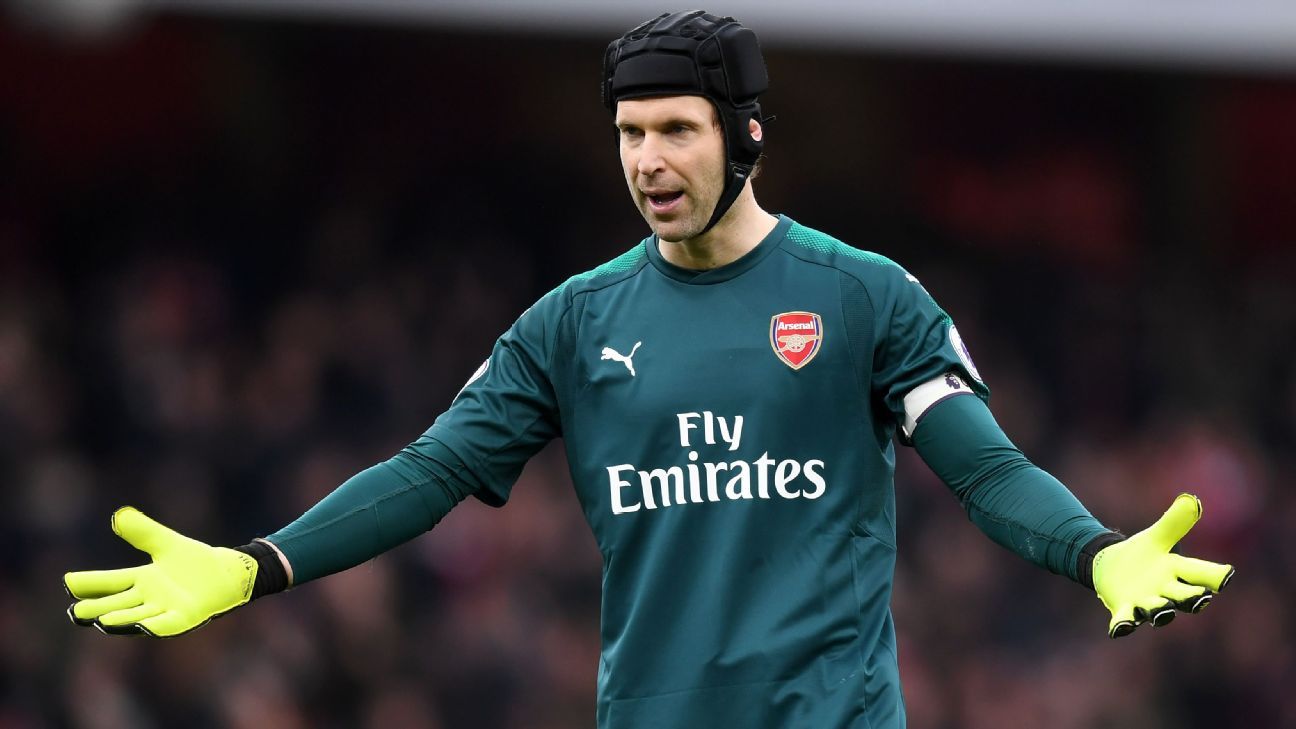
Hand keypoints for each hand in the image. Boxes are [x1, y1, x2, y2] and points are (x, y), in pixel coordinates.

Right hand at [64, 506, 256, 636]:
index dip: (91, 583)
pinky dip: (154, 626)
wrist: (228, 573)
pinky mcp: (185, 617)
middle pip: (118, 604)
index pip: (111, 582)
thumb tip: (119, 516)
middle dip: (97, 608)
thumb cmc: (196, 561)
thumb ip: (144, 532)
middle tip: (75, 612)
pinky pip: (166, 624)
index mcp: (141, 580)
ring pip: (137, 616)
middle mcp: (149, 598)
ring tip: (101, 621)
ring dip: (120, 620)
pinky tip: (143, 627)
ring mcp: (165, 609)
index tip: (69, 582)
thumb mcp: (166, 543)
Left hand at [1093, 493, 1233, 637]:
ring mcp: (1146, 602)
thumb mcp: (1157, 537)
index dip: (1215, 576)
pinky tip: (1119, 628)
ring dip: (1160, 611)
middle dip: (1192, 599)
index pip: (1202, 574)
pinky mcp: (1124, 609)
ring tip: (1162, 612)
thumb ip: (1174, 522)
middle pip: (1185, 597)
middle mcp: (1167, 591)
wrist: (1112, 566)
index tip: (1226, 576)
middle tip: (1200, 600)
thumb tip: (1192, 499)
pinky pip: (1125, 621)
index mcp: (1178, 570)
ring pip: (1158, 611)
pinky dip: (1124, 625)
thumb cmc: (1143, 553)